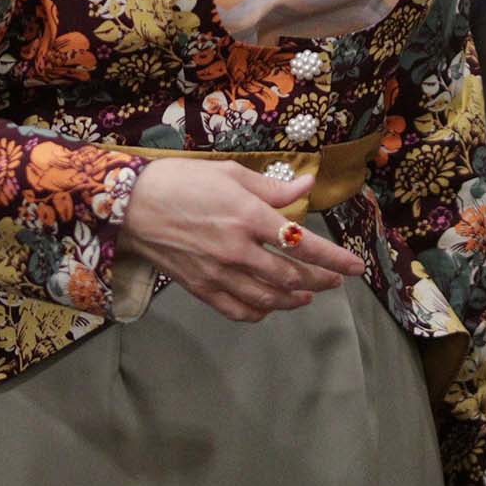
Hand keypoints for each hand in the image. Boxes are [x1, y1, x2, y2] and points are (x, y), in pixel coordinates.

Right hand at [118, 159, 366, 323]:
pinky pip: (238, 310)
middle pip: (291, 277)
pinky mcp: (201, 288)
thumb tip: (307, 186)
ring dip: (295, 300)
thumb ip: (271, 187)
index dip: (334, 258)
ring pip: (269, 299)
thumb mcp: (229, 173)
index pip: (303, 244)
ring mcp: (219, 274)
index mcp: (248, 217)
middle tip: (335, 280)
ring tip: (309, 295)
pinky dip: (260, 312)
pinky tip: (270, 307)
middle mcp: (238, 250)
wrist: (130, 206)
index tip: (355, 267)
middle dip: (320, 280)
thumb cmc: (179, 181)